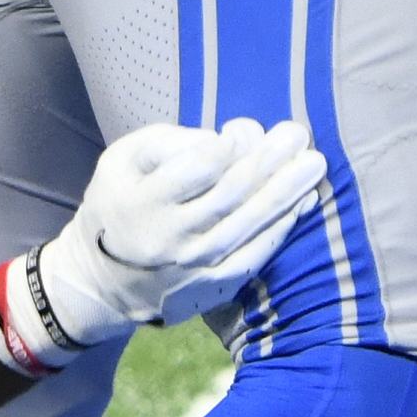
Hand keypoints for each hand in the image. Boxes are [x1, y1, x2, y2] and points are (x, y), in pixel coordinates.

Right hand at [0, 117, 336, 374]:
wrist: (103, 280)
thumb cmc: (118, 203)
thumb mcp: (122, 161)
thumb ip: (168, 143)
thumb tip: (224, 140)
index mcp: (142, 203)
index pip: (193, 172)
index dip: (224, 149)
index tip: (244, 130)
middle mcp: (171, 238)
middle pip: (230, 195)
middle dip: (268, 161)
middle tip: (297, 134)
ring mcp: (197, 267)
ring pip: (250, 224)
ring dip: (286, 191)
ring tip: (313, 163)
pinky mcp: (215, 286)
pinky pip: (256, 255)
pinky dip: (282, 228)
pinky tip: (303, 203)